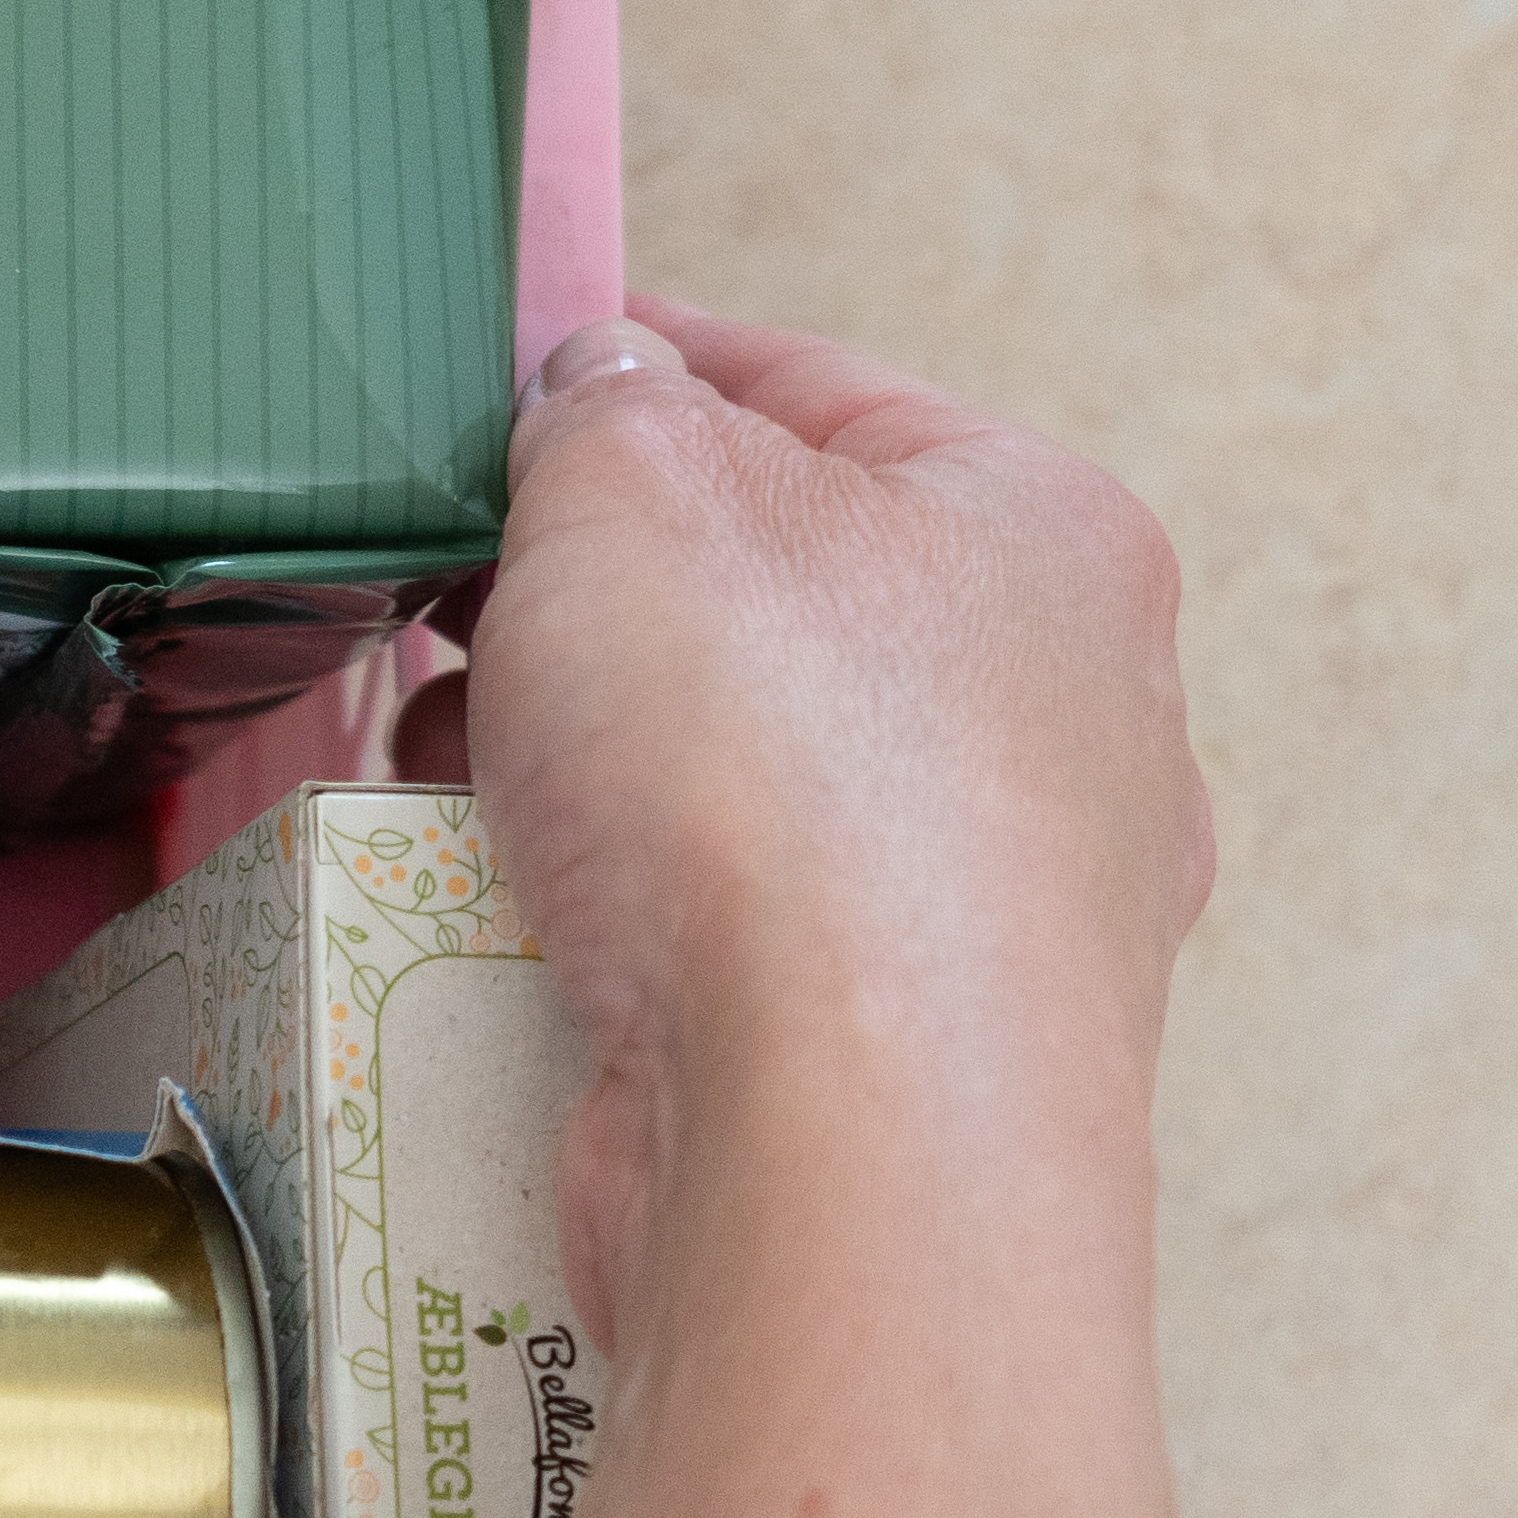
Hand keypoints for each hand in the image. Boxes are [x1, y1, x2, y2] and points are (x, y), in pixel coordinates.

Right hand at [446, 306, 1215, 1517]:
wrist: (839, 1142)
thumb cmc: (781, 791)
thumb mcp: (629, 484)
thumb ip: (600, 404)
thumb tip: (599, 395)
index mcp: (1042, 532)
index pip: (810, 391)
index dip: (634, 375)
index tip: (505, 401)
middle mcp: (1064, 716)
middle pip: (766, 604)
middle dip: (585, 612)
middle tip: (453, 619)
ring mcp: (1003, 908)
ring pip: (733, 786)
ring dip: (579, 779)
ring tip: (464, 790)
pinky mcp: (908, 1061)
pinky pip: (715, 947)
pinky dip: (609, 927)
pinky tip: (518, 928)